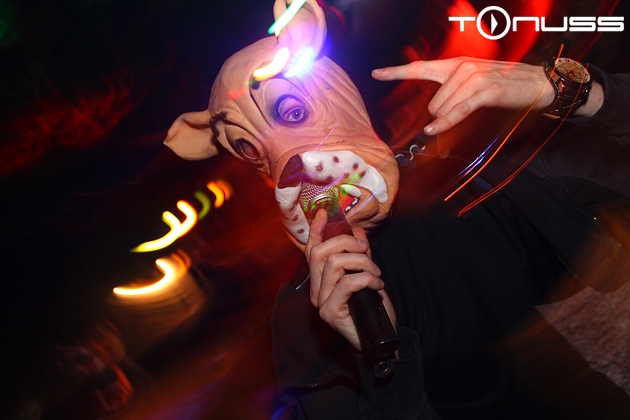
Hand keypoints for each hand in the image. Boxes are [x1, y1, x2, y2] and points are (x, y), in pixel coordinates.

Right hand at [304, 209, 396, 350]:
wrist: (381, 338)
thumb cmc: (373, 309)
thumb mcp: (367, 274)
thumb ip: (360, 253)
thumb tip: (356, 230)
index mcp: (320, 280)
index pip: (311, 251)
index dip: (316, 231)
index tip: (323, 213)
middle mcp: (315, 290)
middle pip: (321, 253)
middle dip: (347, 244)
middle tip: (367, 251)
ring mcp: (320, 302)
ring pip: (335, 264)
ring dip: (362, 263)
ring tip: (376, 274)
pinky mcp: (330, 312)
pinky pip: (348, 282)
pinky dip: (367, 278)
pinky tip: (377, 285)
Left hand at [372, 57, 554, 135]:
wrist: (536, 82)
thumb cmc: (503, 85)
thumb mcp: (474, 83)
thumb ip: (451, 91)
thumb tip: (433, 112)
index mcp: (454, 64)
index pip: (419, 68)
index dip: (396, 71)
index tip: (377, 73)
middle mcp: (460, 68)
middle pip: (432, 103)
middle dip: (442, 114)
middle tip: (465, 110)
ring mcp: (472, 78)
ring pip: (443, 110)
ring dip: (453, 118)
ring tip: (476, 108)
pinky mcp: (484, 92)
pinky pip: (457, 112)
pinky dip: (446, 123)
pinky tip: (434, 130)